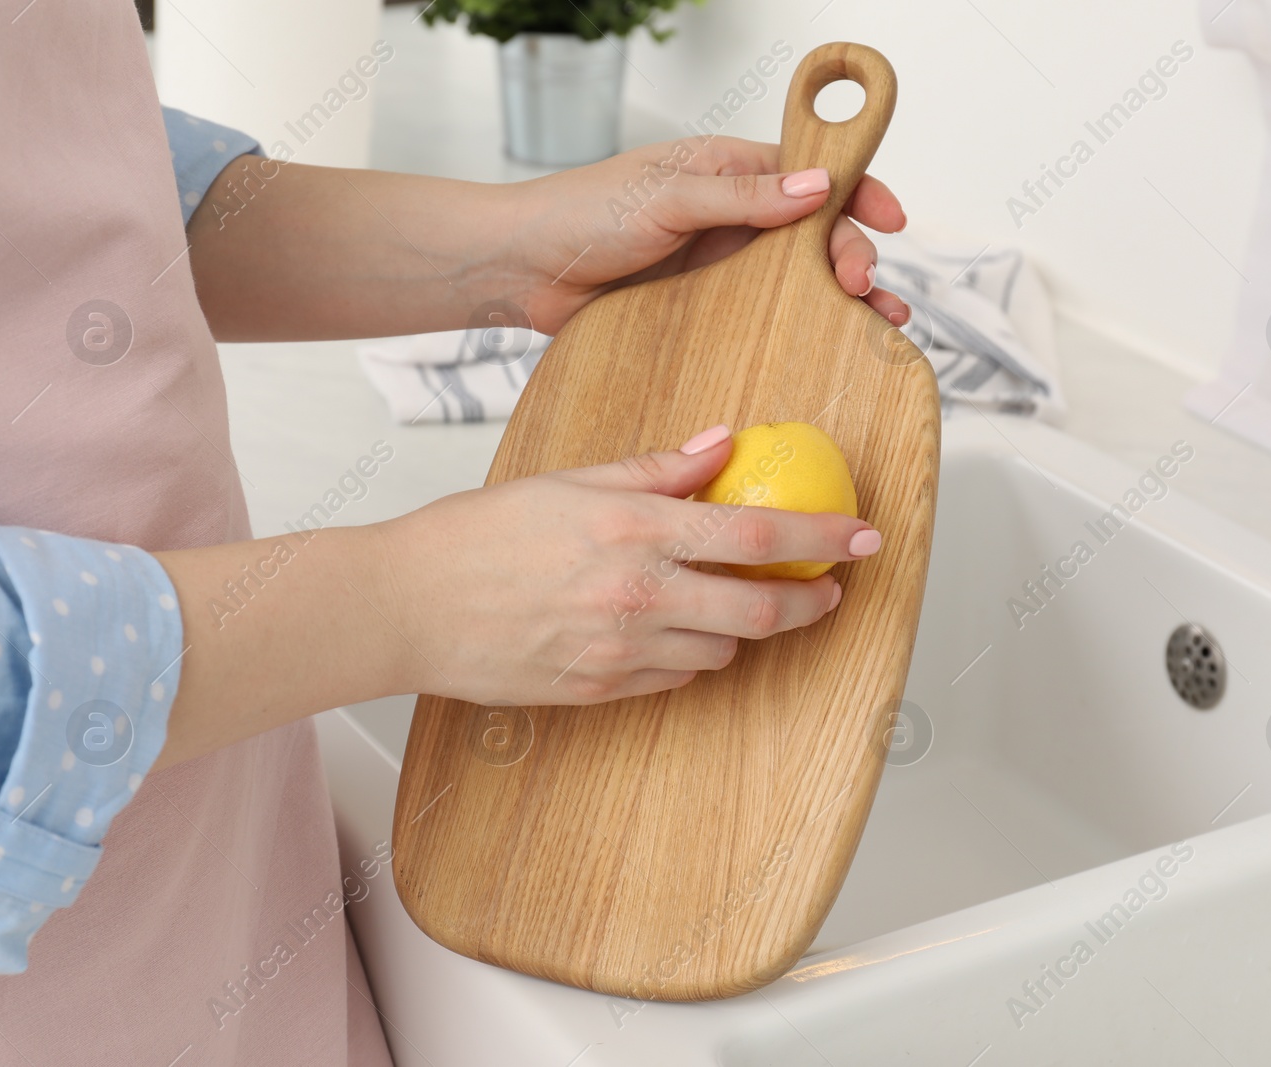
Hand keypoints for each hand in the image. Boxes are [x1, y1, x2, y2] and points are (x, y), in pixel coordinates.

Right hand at [152, 426, 882, 767]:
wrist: (407, 605)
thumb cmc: (477, 535)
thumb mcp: (571, 480)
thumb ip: (657, 468)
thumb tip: (722, 444)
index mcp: (633, 529)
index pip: (755, 535)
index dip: (822, 537)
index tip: (863, 536)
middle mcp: (637, 595)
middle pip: (759, 610)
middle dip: (809, 602)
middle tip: (828, 590)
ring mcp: (620, 651)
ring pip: (723, 650)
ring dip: (747, 629)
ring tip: (740, 604)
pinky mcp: (601, 691)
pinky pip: (676, 679)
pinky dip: (695, 656)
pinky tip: (679, 632)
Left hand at [501, 136, 910, 334]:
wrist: (522, 269)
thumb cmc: (581, 215)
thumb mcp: (667, 197)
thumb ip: (742, 198)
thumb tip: (816, 190)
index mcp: (727, 169)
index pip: (810, 172)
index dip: (857, 191)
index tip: (891, 219)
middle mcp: (732, 213)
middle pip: (814, 232)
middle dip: (852, 255)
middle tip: (863, 289)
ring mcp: (719, 262)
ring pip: (796, 277)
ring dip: (839, 297)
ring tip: (878, 322)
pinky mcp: (703, 306)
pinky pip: (760, 315)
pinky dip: (797, 326)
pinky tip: (823, 344)